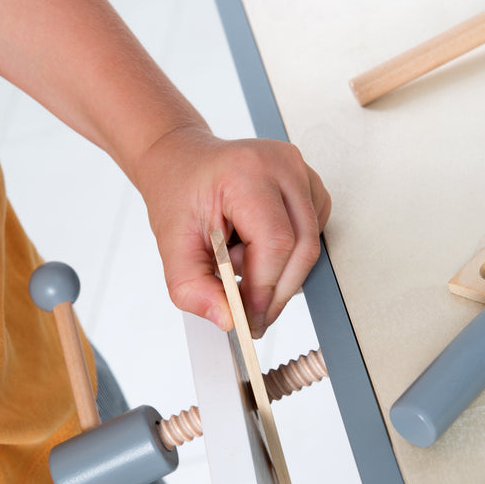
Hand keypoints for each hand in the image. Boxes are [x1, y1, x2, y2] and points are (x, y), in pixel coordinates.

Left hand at [138, 126, 330, 337]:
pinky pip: (312, 235)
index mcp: (245, 172)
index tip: (249, 318)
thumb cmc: (179, 196)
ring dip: (280, 270)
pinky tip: (257, 246)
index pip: (275, 242)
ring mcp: (300, 171)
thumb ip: (192, 288)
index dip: (265, 288)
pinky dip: (288, 254)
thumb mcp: (171, 247)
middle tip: (252, 315)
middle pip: (302, 247)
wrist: (184, 164)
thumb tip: (227, 319)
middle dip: (277, 291)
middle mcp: (281, 165)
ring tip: (241, 261)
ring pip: (310, 245)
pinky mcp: (309, 184)